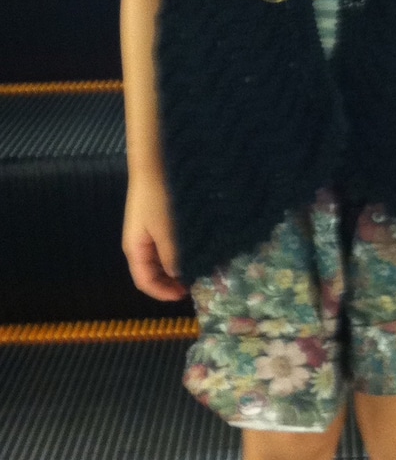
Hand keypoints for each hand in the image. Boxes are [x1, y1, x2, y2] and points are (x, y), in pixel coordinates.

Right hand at [122, 175, 187, 301]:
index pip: (145, 282)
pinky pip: (164, 245)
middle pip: (152, 272)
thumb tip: (179, 277)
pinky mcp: (156, 221)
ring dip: (175, 267)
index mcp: (135, 249)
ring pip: (160, 259)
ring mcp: (147, 231)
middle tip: (195, 284)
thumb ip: (172, 256)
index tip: (186, 295)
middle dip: (170, 282)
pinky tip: (192, 251)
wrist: (153, 164)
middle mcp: (138, 243)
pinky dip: (176, 253)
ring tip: (197, 269)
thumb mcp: (166, 230)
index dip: (163, 293)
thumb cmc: (157, 198)